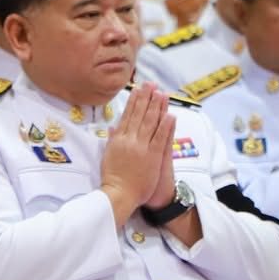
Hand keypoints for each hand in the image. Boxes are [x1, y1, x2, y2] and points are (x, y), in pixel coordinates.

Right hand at [101, 84, 172, 220]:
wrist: (119, 195)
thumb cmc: (113, 178)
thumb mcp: (108, 156)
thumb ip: (112, 139)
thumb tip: (113, 126)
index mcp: (118, 139)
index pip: (127, 115)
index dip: (134, 101)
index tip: (139, 89)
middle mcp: (129, 140)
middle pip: (139, 115)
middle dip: (146, 98)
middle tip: (152, 84)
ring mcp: (141, 147)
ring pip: (150, 123)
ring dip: (156, 107)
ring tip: (162, 93)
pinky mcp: (152, 157)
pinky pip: (160, 138)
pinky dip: (165, 126)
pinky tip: (170, 114)